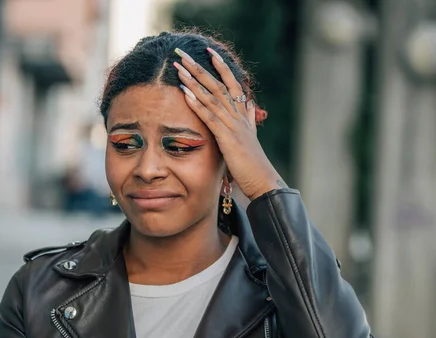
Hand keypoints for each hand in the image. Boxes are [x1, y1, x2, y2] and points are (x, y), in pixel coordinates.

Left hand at [173, 48, 287, 199]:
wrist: (262, 179)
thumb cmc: (253, 161)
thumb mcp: (251, 135)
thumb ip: (249, 118)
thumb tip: (251, 104)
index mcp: (243, 113)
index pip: (233, 83)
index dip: (222, 67)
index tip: (210, 52)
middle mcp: (239, 114)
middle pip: (218, 84)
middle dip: (199, 68)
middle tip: (183, 54)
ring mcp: (233, 125)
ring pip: (212, 97)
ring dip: (194, 81)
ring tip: (179, 69)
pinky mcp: (226, 137)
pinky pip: (210, 117)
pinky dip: (197, 104)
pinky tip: (186, 94)